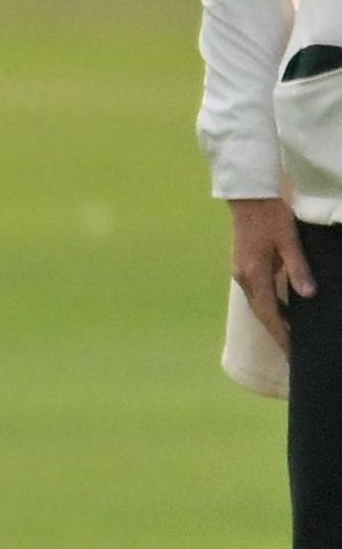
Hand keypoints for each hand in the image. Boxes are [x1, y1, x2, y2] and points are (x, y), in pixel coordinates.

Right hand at [230, 197, 315, 349]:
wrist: (249, 197)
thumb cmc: (271, 217)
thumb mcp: (290, 242)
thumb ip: (298, 269)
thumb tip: (308, 295)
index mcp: (255, 273)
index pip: (270, 312)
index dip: (281, 333)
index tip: (291, 351)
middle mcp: (244, 277)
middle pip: (261, 312)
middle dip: (276, 332)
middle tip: (291, 351)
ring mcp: (240, 271)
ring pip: (257, 303)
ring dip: (272, 320)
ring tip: (288, 335)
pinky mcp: (242, 265)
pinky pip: (255, 293)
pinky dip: (267, 306)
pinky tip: (280, 309)